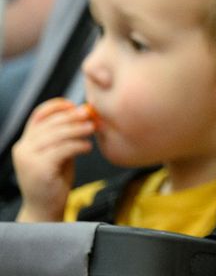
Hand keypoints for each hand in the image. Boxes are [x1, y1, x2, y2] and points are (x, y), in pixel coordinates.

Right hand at [13, 97, 94, 221]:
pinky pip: (63, 150)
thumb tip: (84, 112)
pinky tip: (88, 148)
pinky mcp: (39, 169)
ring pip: (57, 135)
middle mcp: (23, 148)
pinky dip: (78, 145)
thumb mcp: (58, 153)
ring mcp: (28, 159)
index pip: (38, 115)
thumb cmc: (54, 180)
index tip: (74, 105)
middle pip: (51, 123)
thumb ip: (65, 136)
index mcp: (26, 142)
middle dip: (73, 117)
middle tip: (90, 115)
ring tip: (92, 128)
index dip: (57, 106)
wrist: (44, 209)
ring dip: (78, 129)